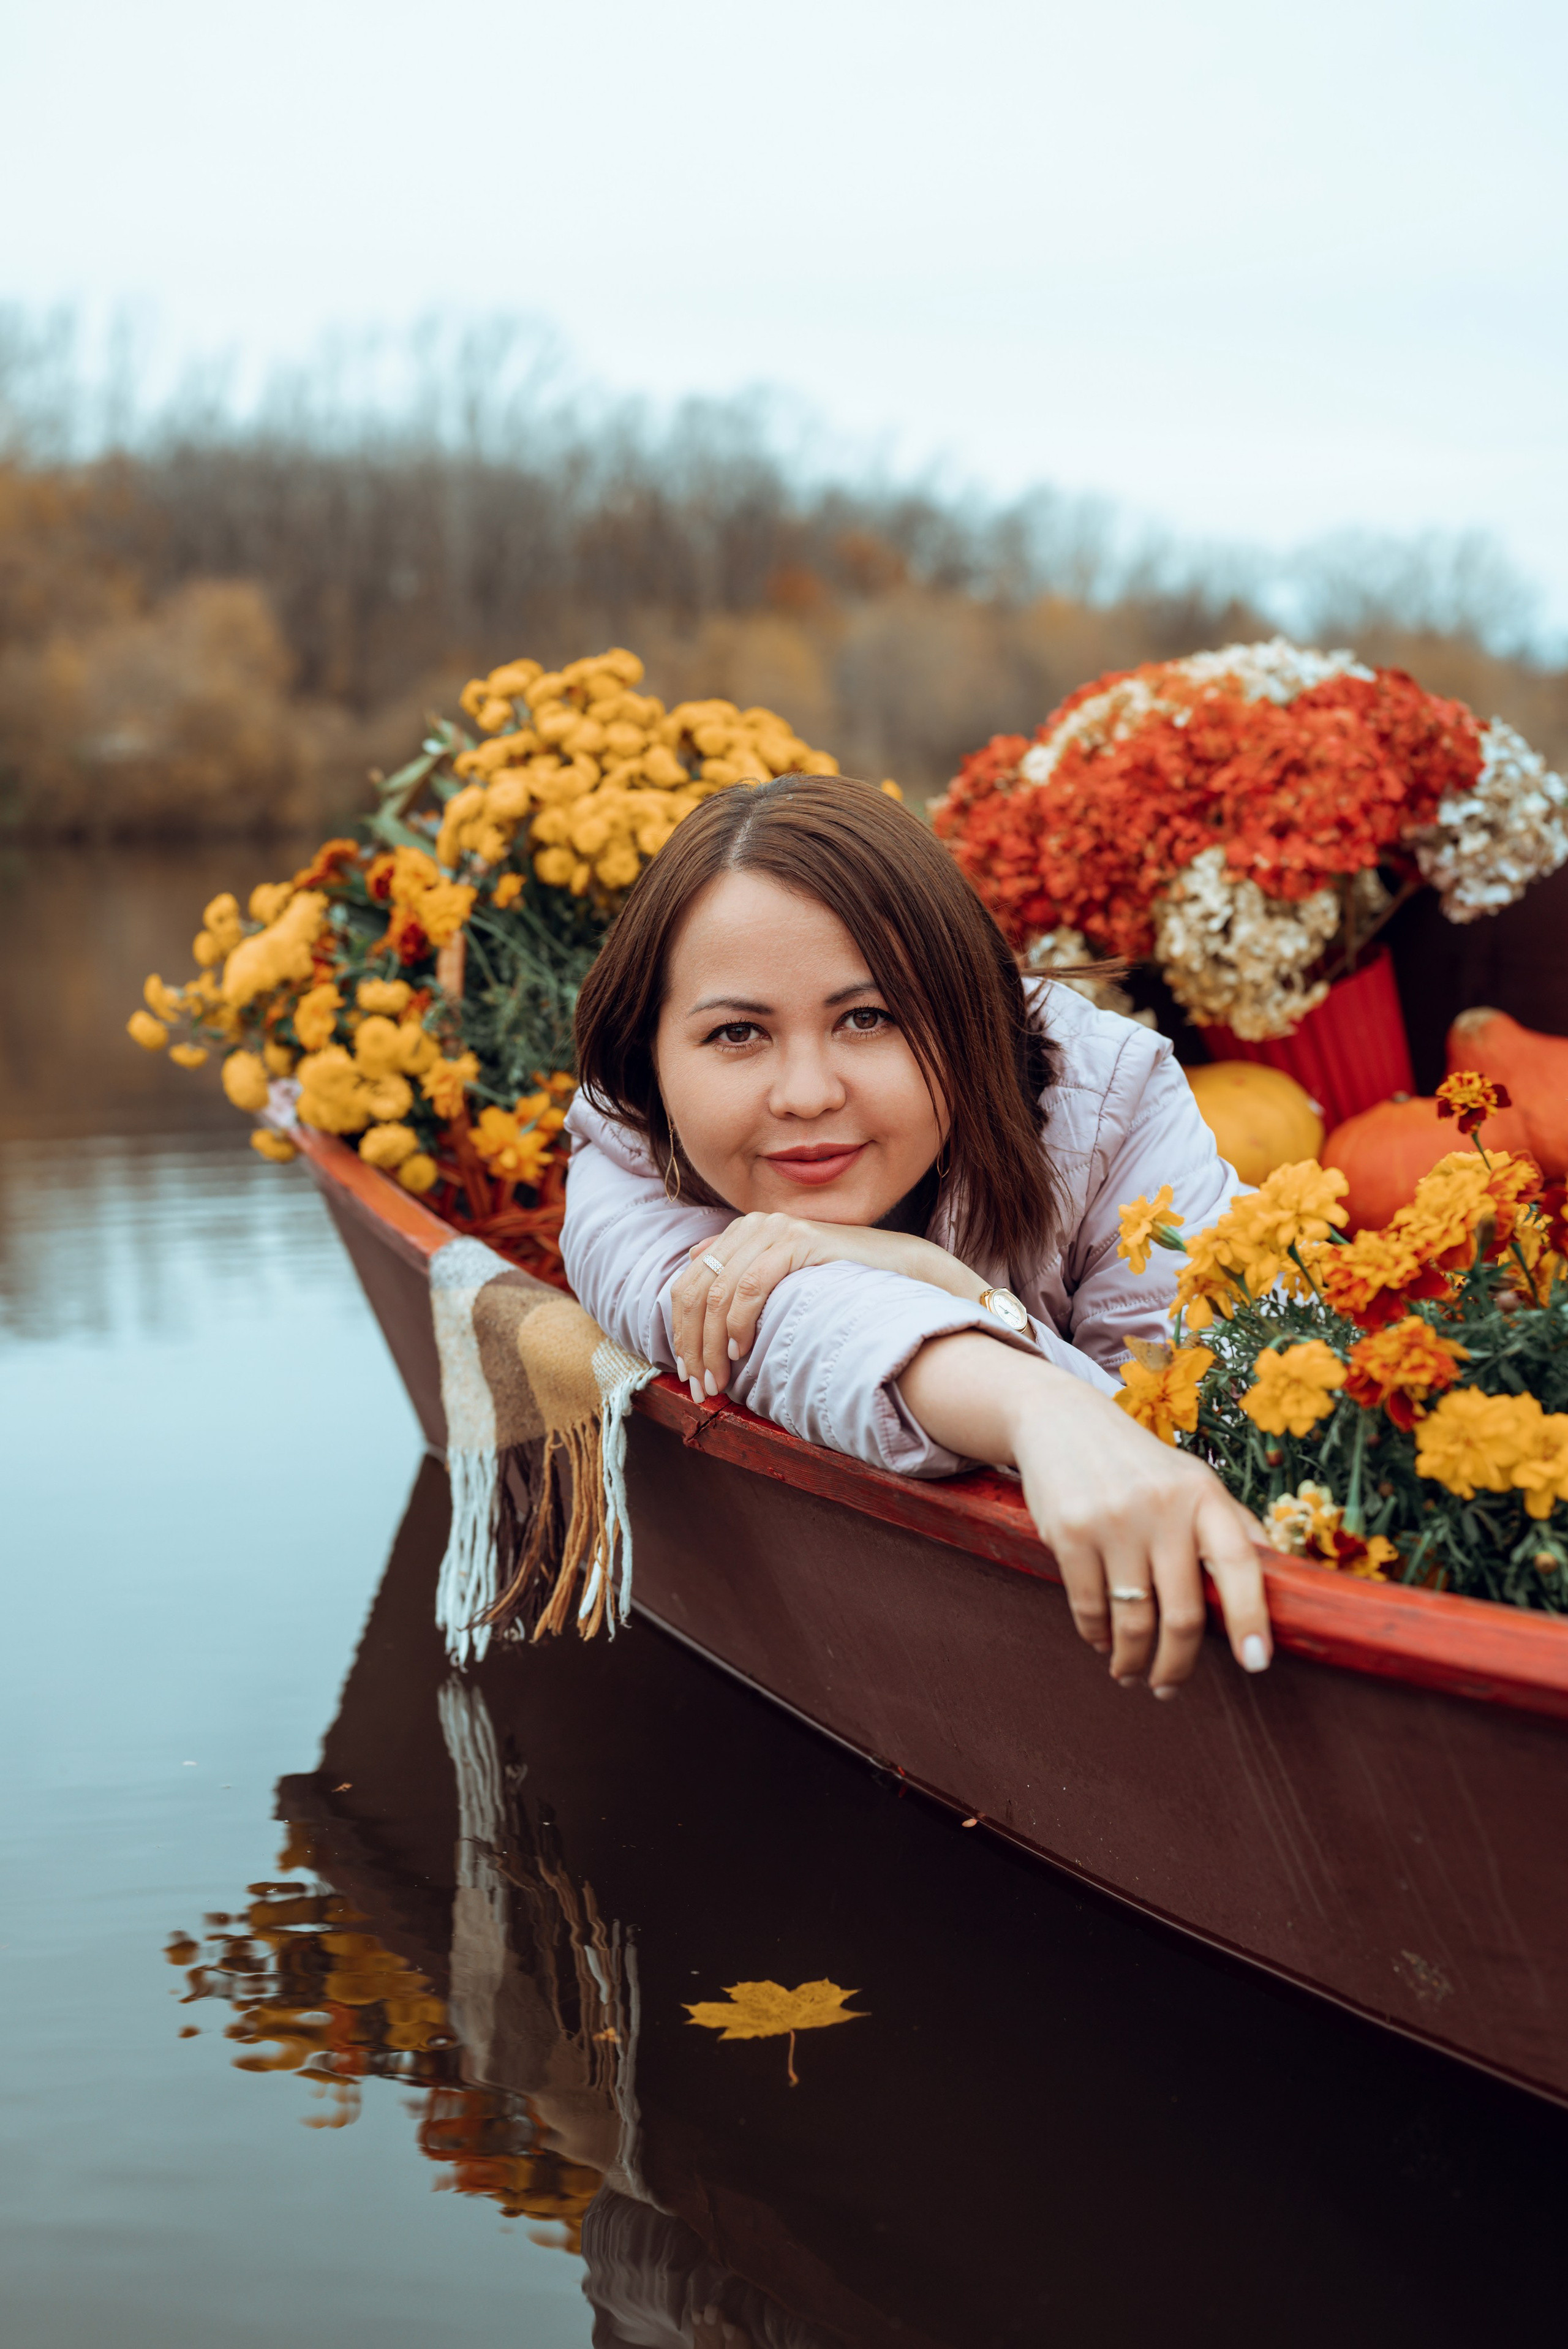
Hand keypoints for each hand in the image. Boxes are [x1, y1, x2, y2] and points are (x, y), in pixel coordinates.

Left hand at [671, 1213, 982, 1402]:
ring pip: (719, 1293)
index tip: (688, 1373)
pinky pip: (751, 1285)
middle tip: (701, 1385)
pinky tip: (741, 1348)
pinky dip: (739, 1321)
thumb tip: (694, 1260)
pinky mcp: (796, 1241)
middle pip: (698, 1290)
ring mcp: (774, 1229)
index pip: (690, 1284)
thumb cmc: (840, 1282)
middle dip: (693, 1344)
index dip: (681, 1331)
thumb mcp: (783, 1276)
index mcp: (742, 1232)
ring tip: (720, 1379)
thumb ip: (741, 1267)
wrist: (898, 1267)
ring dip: (713, 1343)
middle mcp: (753, 1225)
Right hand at [898, 1333, 1270, 1694]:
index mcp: (1204, 1495)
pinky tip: (1102, 1643)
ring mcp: (1113, 1520)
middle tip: (1168, 1687)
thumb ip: (1232, 1527)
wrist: (1060, 1419)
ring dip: (1133, 1661)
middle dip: (1177, 1665)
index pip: (1240, 1564)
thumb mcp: (1192, 1480)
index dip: (1251, 1619)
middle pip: (1183, 1613)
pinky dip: (1097, 1636)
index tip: (1256, 1665)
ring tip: (1132, 1674)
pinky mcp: (1069, 1532)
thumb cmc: (1139, 1464)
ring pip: (1133, 1621)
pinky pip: (1089, 1608)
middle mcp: (1162, 1507)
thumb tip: (1284, 1582)